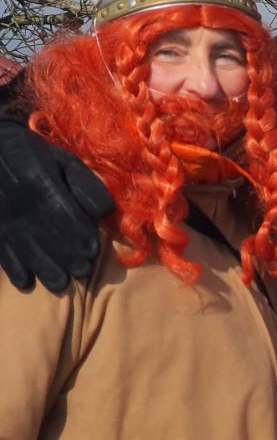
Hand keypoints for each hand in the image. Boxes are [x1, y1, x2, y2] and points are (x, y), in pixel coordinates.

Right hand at [0, 118, 114, 291]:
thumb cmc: (35, 155)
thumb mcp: (64, 160)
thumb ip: (86, 185)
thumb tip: (103, 212)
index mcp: (40, 181)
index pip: (63, 213)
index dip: (79, 234)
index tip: (92, 251)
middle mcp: (19, 200)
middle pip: (45, 235)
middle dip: (65, 256)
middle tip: (82, 272)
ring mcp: (1, 214)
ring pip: (23, 246)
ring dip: (43, 268)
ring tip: (61, 283)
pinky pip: (0, 249)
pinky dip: (12, 267)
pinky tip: (25, 282)